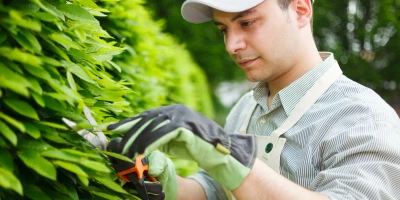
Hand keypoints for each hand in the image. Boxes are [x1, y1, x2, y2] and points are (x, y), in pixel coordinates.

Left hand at [107, 104, 256, 189]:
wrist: (222, 152)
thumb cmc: (198, 148)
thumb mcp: (174, 141)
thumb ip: (159, 138)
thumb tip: (141, 144)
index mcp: (172, 111)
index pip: (145, 116)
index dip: (127, 123)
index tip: (110, 129)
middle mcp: (175, 110)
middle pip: (145, 120)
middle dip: (127, 131)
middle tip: (113, 141)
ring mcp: (180, 116)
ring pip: (151, 127)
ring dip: (136, 140)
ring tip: (124, 151)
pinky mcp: (184, 126)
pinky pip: (161, 135)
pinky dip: (149, 144)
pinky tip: (140, 152)